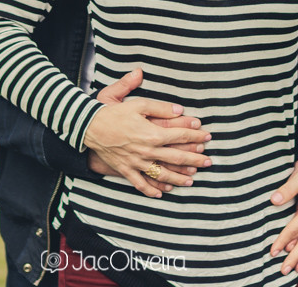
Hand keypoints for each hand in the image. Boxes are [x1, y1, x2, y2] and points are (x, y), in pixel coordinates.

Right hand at [88, 69, 205, 191]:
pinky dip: (151, 190)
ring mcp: (136, 163)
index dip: (195, 135)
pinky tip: (161, 193)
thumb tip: (179, 109)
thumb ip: (160, 106)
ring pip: (162, 174)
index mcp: (152, 133)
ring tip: (191, 180)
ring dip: (178, 178)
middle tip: (209, 162)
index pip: (179, 135)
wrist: (88, 126)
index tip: (207, 136)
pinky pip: (140, 183)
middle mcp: (147, 151)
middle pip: (176, 158)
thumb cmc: (113, 112)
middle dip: (195, 160)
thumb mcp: (137, 103)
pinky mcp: (125, 170)